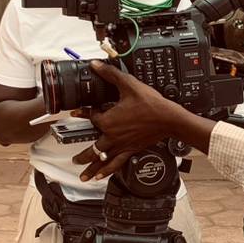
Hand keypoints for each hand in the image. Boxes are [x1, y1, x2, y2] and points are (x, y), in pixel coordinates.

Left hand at [70, 61, 185, 179]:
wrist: (168, 118)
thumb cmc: (151, 104)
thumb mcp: (129, 85)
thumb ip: (111, 74)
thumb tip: (97, 65)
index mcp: (108, 120)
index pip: (91, 117)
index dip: (83, 114)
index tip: (76, 114)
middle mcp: (112, 136)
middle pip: (92, 147)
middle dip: (82, 154)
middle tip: (74, 159)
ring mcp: (121, 145)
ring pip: (102, 158)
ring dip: (91, 167)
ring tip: (83, 176)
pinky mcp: (131, 150)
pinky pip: (116, 163)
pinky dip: (108, 171)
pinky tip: (101, 177)